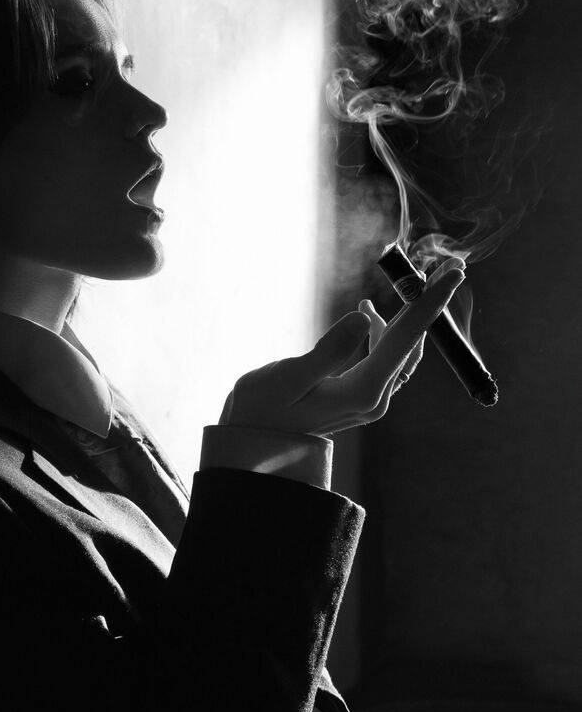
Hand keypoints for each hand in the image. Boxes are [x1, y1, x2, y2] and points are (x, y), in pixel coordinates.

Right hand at [220, 257, 465, 436]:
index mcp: (362, 391)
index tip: (454, 273)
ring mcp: (371, 400)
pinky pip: (386, 359)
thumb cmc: (262, 410)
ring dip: (407, 315)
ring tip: (402, 281)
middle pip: (412, 341)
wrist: (256, 445)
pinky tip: (368, 314)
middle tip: (447, 266)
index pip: (405, 338)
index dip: (430, 302)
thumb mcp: (287, 377)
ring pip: (402, 350)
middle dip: (429, 302)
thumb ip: (327, 350)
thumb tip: (364, 318)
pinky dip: (385, 332)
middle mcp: (375, 397)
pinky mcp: (362, 397)